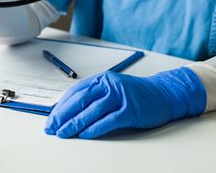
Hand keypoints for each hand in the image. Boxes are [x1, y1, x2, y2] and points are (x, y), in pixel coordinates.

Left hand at [44, 67, 205, 138]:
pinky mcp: (131, 110)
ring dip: (75, 123)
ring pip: (92, 110)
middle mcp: (109, 85)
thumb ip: (93, 97)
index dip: (61, 106)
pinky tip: (84, 135)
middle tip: (52, 127)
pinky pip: (108, 120)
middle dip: (63, 115)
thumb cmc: (135, 94)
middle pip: (80, 100)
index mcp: (102, 79)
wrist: (164, 94)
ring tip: (63, 133)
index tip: (51, 118)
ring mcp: (121, 96)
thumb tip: (68, 112)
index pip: (75, 92)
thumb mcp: (111, 90)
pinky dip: (94, 128)